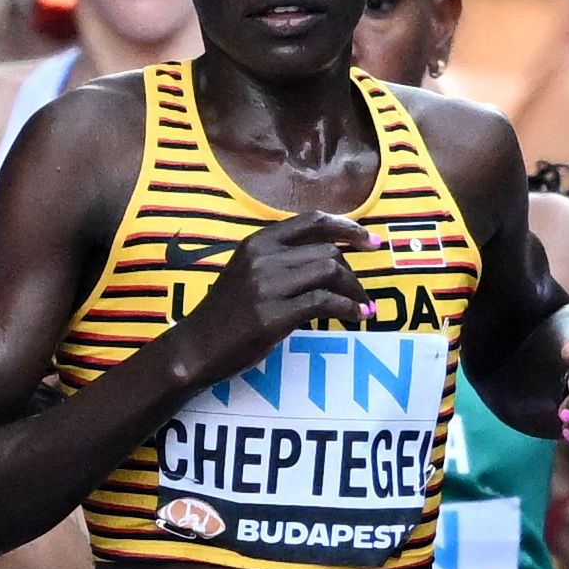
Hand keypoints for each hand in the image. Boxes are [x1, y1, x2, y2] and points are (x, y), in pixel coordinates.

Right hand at [177, 209, 371, 385]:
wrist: (197, 347)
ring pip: (330, 271)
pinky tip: (356, 316)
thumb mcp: (249, 272)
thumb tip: (330, 259)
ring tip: (363, 306)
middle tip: (362, 294)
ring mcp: (267, 285)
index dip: (348, 228)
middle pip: (327, 251)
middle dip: (353, 273)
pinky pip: (324, 301)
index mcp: (258, 241)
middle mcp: (263, 256)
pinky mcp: (273, 314)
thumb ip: (281, 260)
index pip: (312, 221)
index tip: (371, 241)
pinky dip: (348, 308)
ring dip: (354, 290)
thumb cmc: (227, 313)